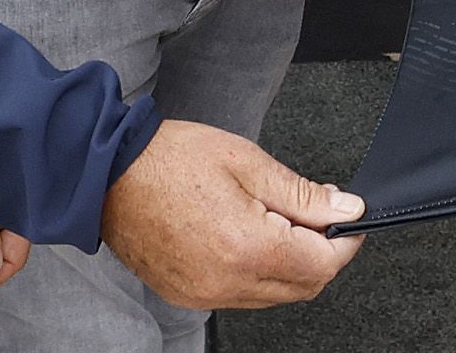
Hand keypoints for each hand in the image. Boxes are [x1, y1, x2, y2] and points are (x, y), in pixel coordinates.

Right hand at [102, 120, 362, 309]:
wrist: (106, 174)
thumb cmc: (168, 160)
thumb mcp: (248, 162)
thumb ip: (302, 194)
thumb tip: (346, 209)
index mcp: (246, 248)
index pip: (322, 264)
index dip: (345, 241)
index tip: (348, 219)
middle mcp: (226, 282)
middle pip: (303, 287)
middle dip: (320, 254)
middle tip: (315, 215)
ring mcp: (204, 295)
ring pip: (274, 296)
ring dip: (289, 265)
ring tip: (275, 220)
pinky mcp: (187, 295)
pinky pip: (241, 296)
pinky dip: (257, 273)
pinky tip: (247, 237)